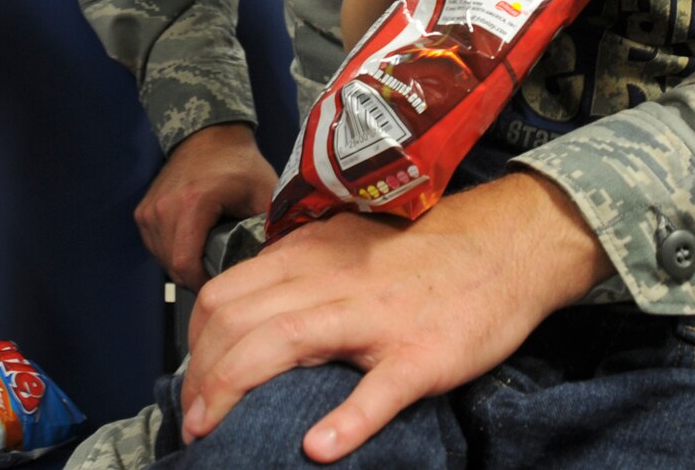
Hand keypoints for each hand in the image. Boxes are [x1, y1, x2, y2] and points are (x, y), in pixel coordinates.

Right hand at [136, 124, 276, 288]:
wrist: (211, 136)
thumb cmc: (240, 164)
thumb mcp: (265, 193)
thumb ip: (272, 228)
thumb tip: (276, 266)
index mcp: (193, 203)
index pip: (186, 265)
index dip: (206, 283)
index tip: (227, 282)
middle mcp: (164, 208)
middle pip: (174, 267)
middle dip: (198, 277)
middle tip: (223, 269)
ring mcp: (150, 210)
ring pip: (163, 260)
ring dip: (185, 266)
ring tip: (210, 255)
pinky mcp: (143, 212)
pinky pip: (155, 248)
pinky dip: (172, 253)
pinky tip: (194, 244)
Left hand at [180, 173, 609, 462]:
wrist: (503, 245)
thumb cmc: (419, 253)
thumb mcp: (344, 246)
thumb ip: (295, 274)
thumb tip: (243, 316)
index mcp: (309, 254)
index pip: (224, 295)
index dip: (194, 346)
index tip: (191, 385)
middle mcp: (332, 279)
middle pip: (239, 321)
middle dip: (201, 377)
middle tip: (193, 422)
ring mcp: (376, 318)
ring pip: (284, 342)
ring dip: (235, 389)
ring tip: (214, 433)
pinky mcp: (421, 355)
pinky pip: (377, 391)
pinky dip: (345, 422)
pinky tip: (318, 449)